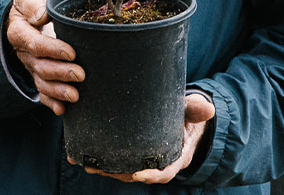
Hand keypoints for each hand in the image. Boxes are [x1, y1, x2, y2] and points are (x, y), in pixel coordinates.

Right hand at [5, 0, 81, 114]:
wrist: (21, 21)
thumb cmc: (28, 8)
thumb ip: (32, 4)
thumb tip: (42, 17)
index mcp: (20, 33)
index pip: (35, 44)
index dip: (53, 49)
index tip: (72, 52)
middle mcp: (24, 54)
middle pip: (40, 67)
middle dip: (61, 73)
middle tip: (80, 74)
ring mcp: (31, 68)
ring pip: (42, 83)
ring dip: (58, 91)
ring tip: (75, 96)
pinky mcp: (38, 77)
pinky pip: (42, 94)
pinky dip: (51, 103)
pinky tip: (62, 109)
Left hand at [74, 92, 215, 183]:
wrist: (181, 119)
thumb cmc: (188, 116)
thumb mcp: (194, 112)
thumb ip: (196, 109)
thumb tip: (207, 108)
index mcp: (174, 157)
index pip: (163, 172)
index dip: (151, 175)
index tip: (138, 175)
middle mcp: (156, 162)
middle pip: (136, 174)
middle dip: (118, 173)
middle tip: (100, 167)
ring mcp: (141, 159)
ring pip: (121, 169)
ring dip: (103, 168)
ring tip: (85, 162)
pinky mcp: (128, 152)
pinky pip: (113, 159)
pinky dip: (97, 158)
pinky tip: (76, 153)